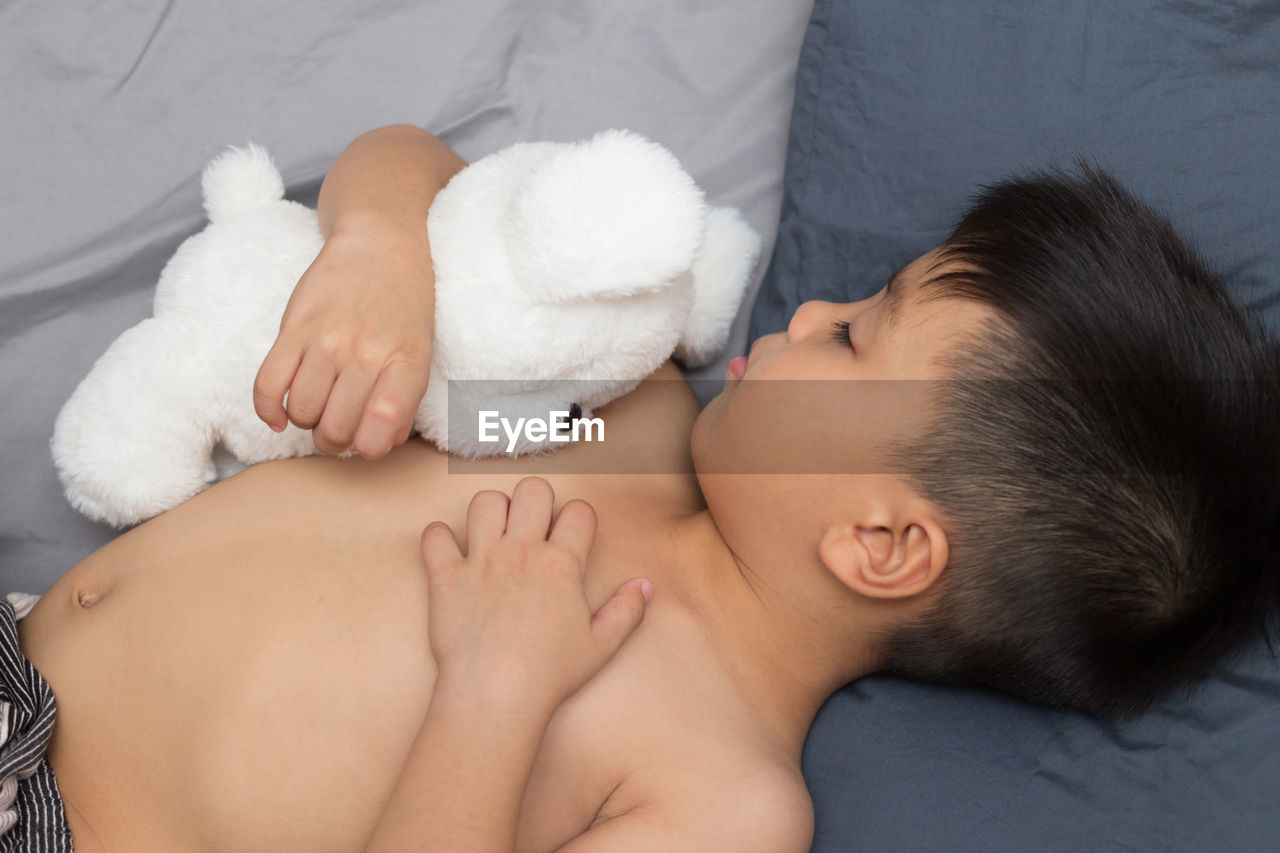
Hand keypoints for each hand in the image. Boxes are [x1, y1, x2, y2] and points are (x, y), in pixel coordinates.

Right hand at [253, 220, 433, 458]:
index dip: (369, 449)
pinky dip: (268, 411)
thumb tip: (380, 446)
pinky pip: (267, 385)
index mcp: (406, 362)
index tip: (366, 442)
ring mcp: (326, 339)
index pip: (380, 427)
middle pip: (335, 429)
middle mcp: (365, 352)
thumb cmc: (405, 308)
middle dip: (334, 440)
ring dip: (306, 422)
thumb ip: (404, 403)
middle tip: (339, 426)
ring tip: (318, 407)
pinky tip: (281, 416)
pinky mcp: (293, 327)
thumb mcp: (421, 355)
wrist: (380, 246)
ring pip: (302, 413)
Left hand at [421, 477, 651, 716]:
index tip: (573, 537)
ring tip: (494, 535)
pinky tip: (451, 554)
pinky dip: (439, 540)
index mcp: (562, 564)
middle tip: (533, 526)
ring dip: (490, 512)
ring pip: (484, 501)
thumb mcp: (601, 646)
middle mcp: (522, 552)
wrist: (495, 697)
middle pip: (532, 489)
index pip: (579, 511)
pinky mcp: (445, 578)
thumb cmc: (549, 675)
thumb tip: (645, 585)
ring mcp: (481, 562)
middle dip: (536, 500)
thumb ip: (626, 610)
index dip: (580, 520)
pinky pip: (434, 536)